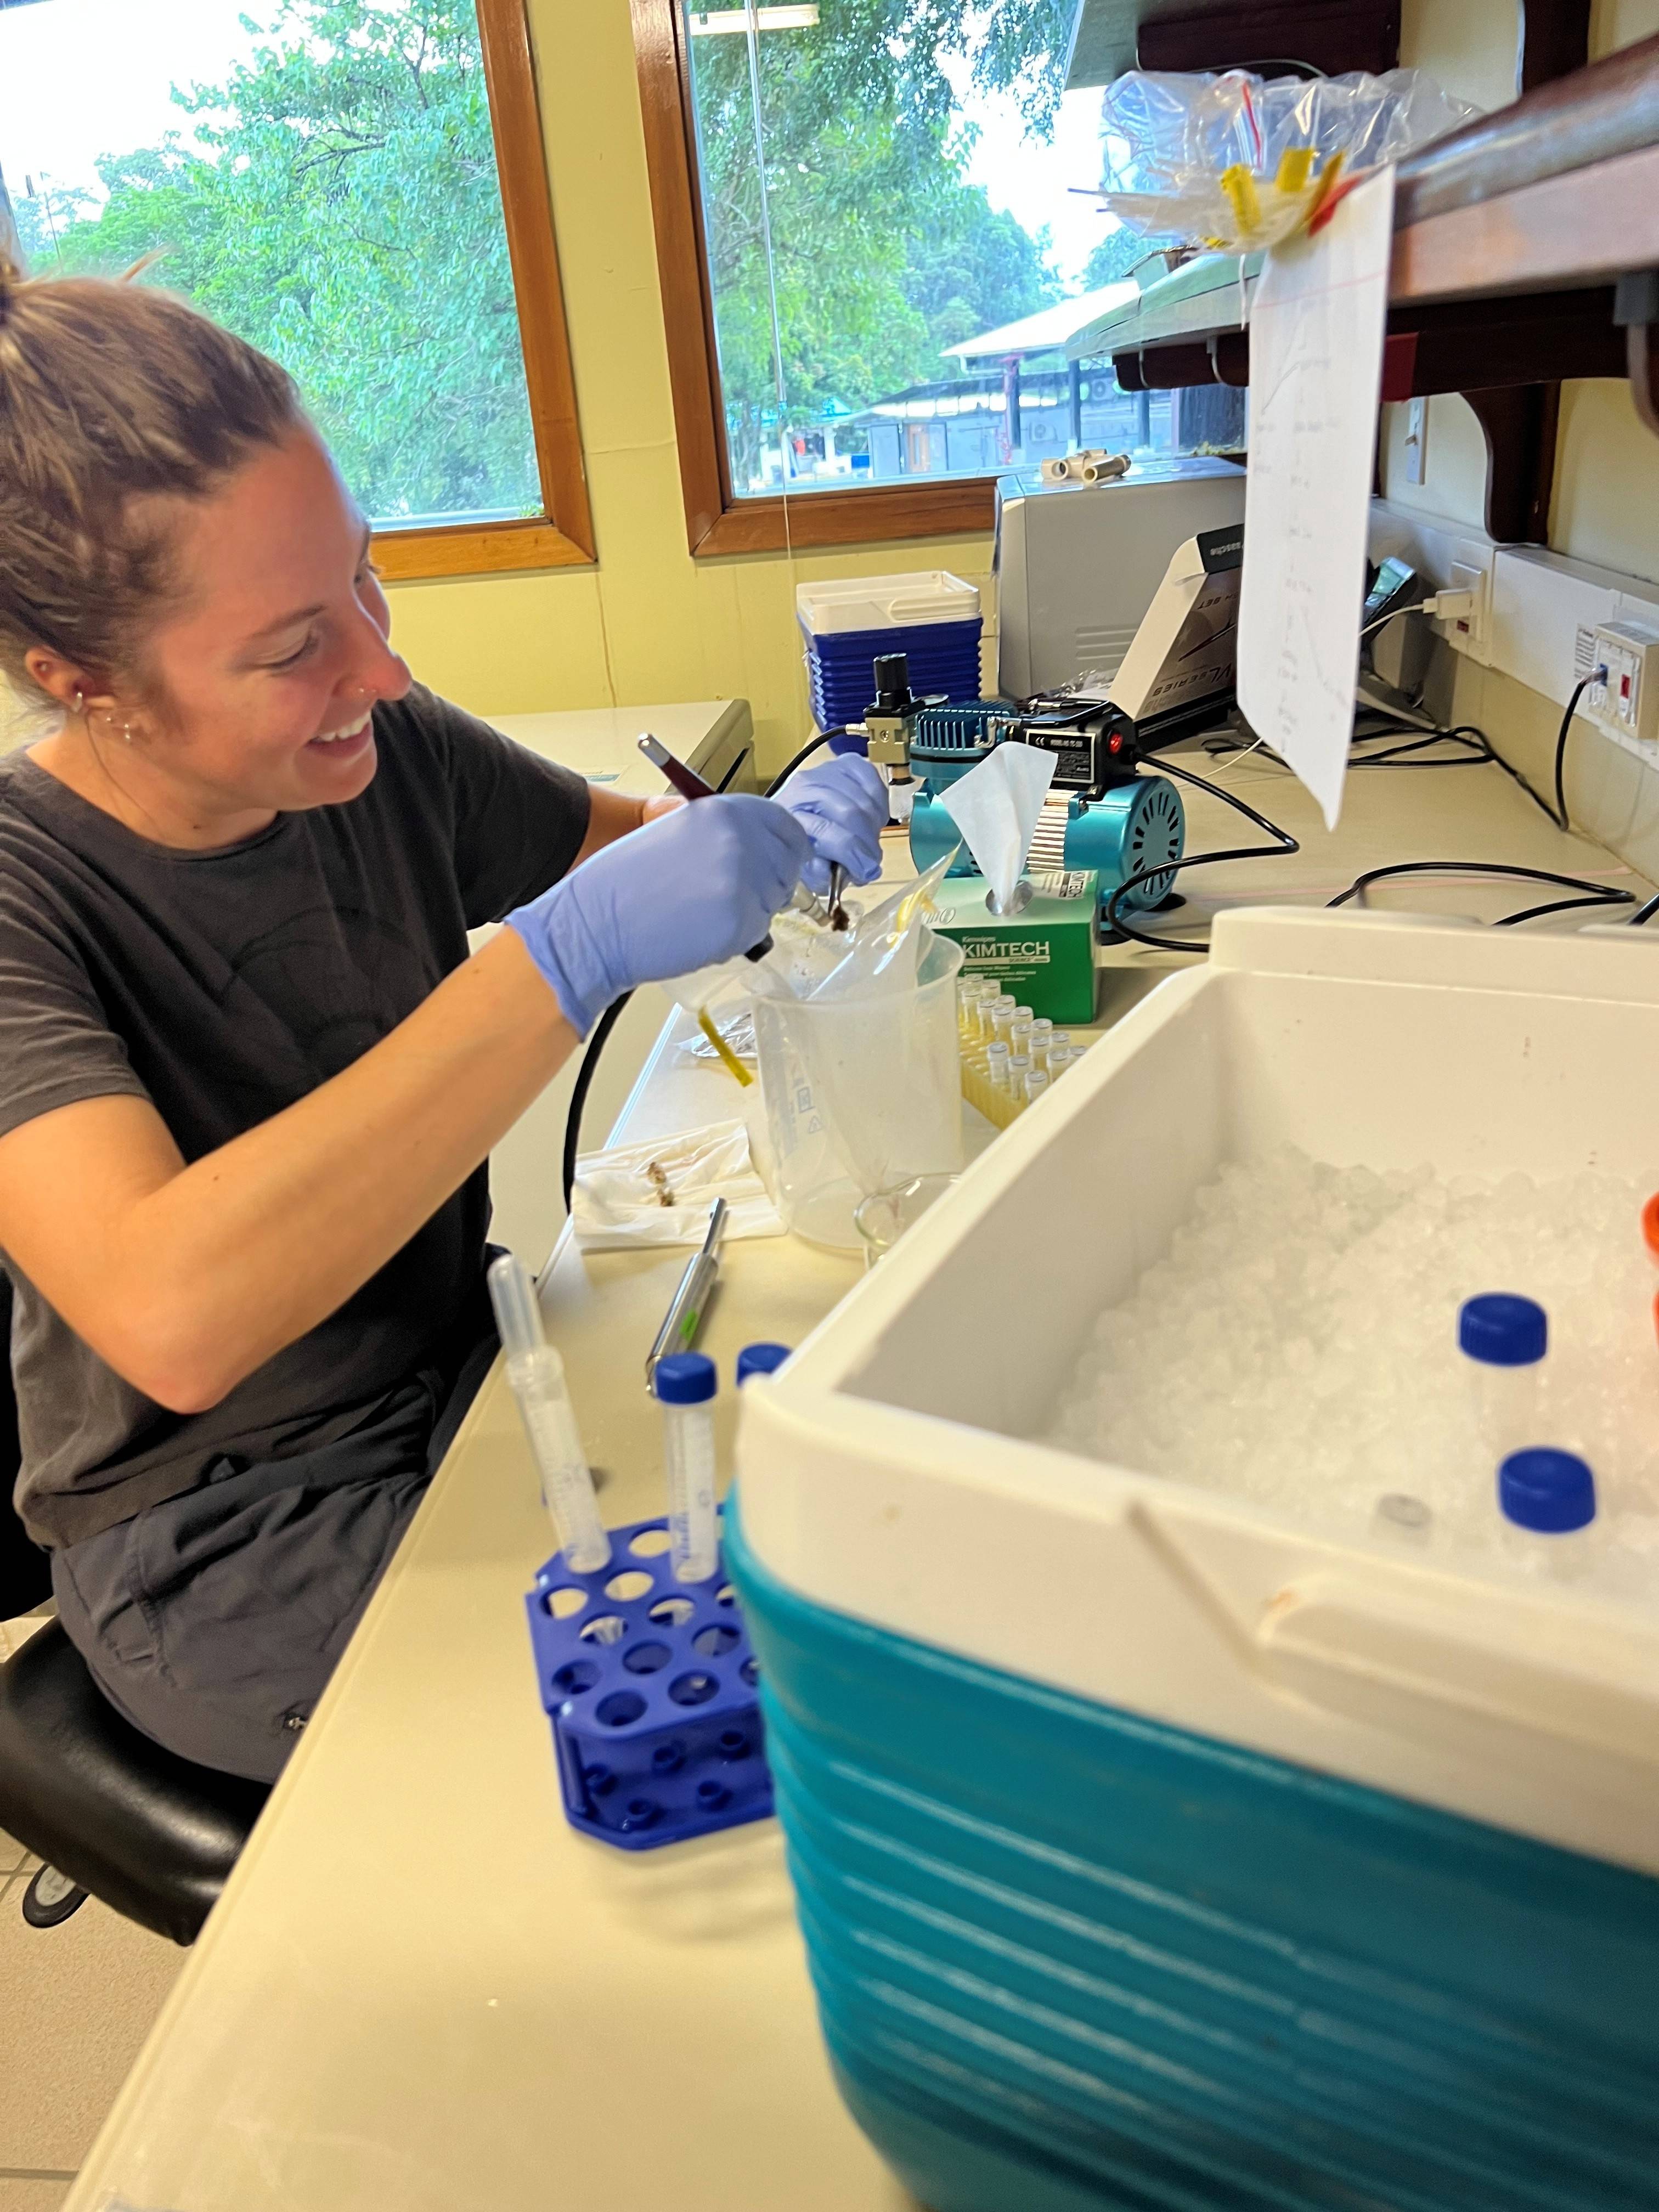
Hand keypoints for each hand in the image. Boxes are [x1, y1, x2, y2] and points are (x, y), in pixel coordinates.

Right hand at [506, 795, 810, 1034]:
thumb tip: (762, 846)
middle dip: (768, 882)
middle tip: (731, 895)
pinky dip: (736, 936)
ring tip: (703, 910)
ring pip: (773, 901)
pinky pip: (758, 932)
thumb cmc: (624, 881)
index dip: (786, 846)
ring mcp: (744, 882)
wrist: (595, 923)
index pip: (785, 825)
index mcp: (725, 811)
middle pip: (787, 865)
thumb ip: (722, 832)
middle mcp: (741, 840)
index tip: (782, 858)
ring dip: (751, 909)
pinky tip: (700, 930)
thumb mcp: (677, 832)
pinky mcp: (741, 923)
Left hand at [773, 754, 887, 895]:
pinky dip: (879, 803)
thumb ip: (823, 872)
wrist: (803, 818)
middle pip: (849, 812)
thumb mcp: (807, 870)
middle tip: (870, 861)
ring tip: (868, 842)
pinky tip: (871, 818)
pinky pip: (873, 780)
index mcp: (788, 815)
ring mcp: (826, 771)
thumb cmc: (806, 848)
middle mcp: (803, 787)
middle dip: (866, 842)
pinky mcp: (846, 763)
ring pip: (864, 799)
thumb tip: (853, 869)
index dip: (851, 854)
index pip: (825, 830)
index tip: (865, 871)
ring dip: (873, 826)